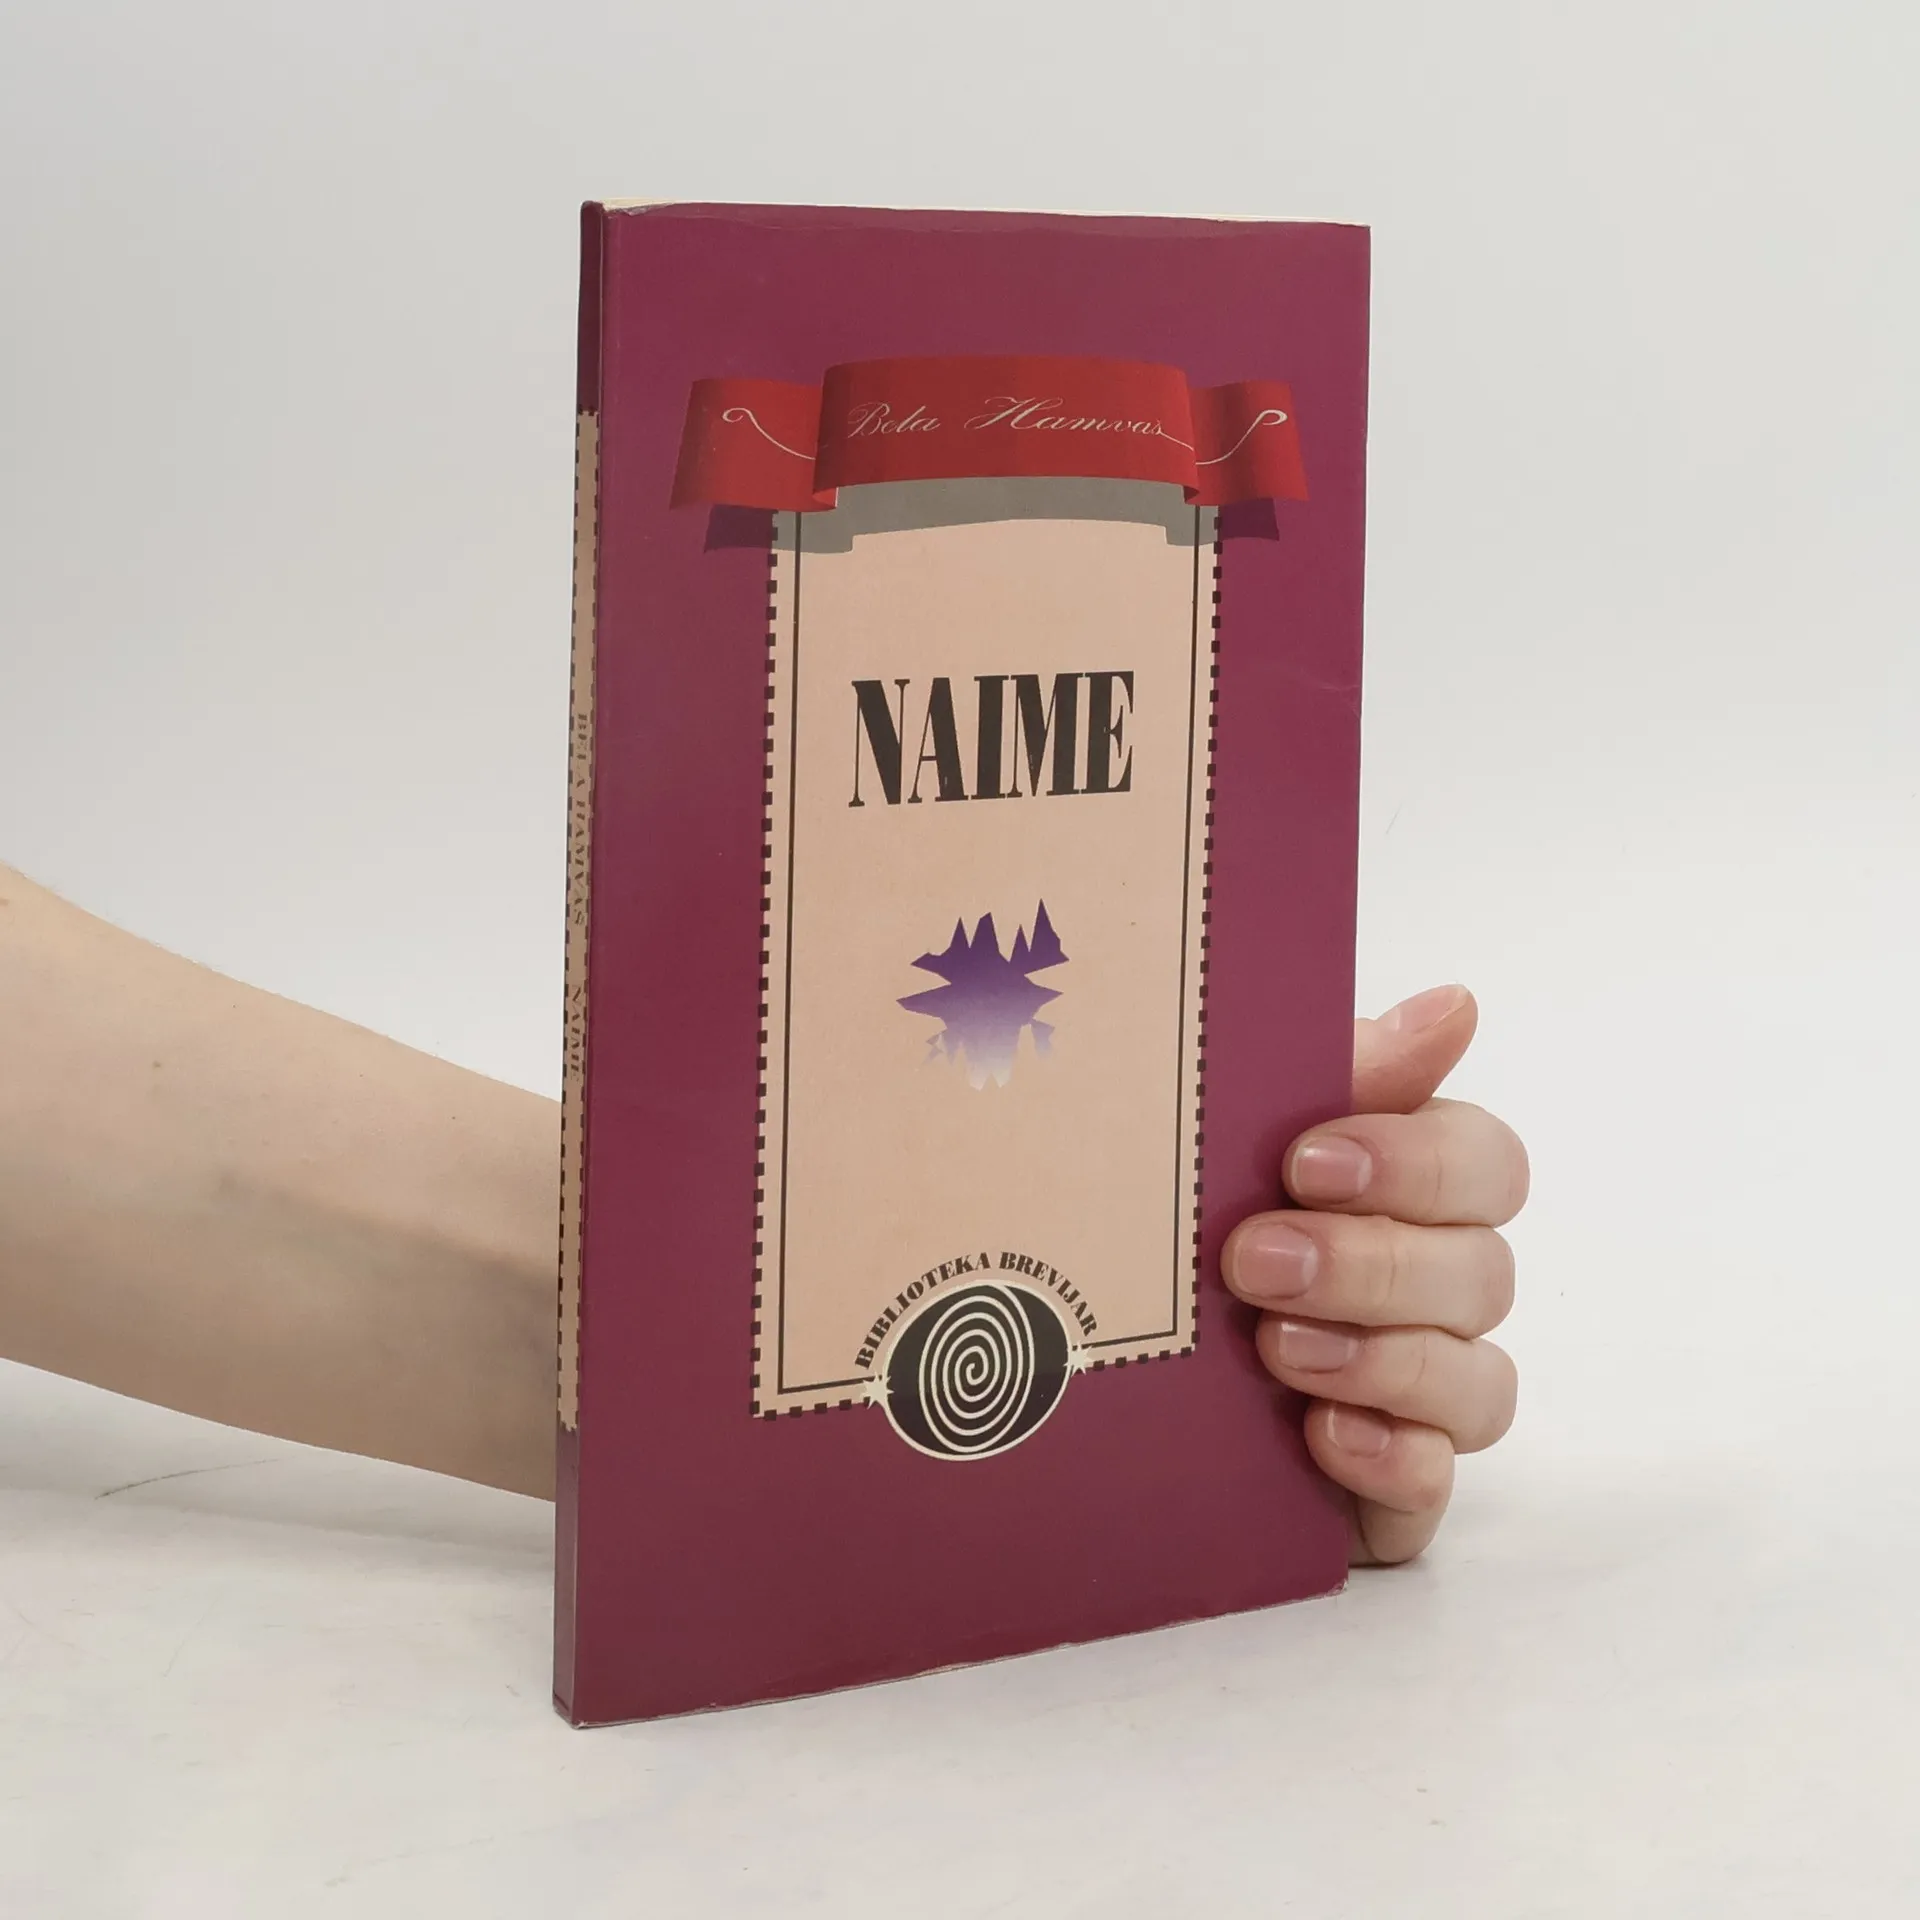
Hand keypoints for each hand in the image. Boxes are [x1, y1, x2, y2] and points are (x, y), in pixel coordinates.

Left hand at [1222, 985, 1524, 1564]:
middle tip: (1254, 1263)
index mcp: (1408, 1188)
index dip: (1416, 1163)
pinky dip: (1393, 1459)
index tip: (1306, 1161)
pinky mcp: (1391, 1481)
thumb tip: (1455, 1005)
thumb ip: (1341, 1072)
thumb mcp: (1231, 1134)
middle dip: (1371, 1265)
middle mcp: (1432, 1286)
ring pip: (1477, 1382)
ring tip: (1275, 1350)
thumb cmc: (1179, 1219)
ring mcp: (1419, 1390)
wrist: (1082, 1354)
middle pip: (1482, 1273)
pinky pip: (1437, 1483)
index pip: (1486, 1162)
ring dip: (1383, 1361)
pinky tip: (1325, 1437)